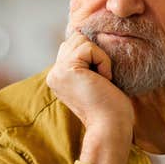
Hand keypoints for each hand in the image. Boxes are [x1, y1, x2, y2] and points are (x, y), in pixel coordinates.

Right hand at [46, 32, 133, 163]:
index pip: (73, 46)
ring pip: (81, 39)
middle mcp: (54, 74)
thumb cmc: (110, 107)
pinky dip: (103, 61)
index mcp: (59, 77)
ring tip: (101, 80)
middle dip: (95, 54)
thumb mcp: (93, 80)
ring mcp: (57, 71)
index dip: (93, 56)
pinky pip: (89, 47)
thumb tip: (86, 36)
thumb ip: (85, 62)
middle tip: (101, 80)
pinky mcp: (66, 69)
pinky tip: (104, 79)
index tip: (100, 80)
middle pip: (76, 38)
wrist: (110, 127)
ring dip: (99, 57)